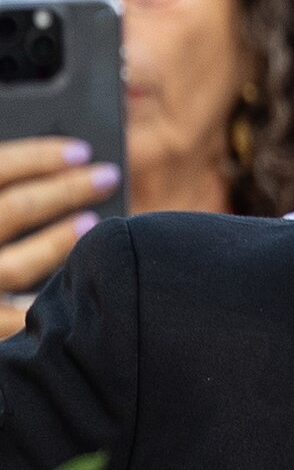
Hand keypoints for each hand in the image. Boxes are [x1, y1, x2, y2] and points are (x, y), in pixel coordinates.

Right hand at [0, 138, 120, 335]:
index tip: (81, 150)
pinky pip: (15, 319)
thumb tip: (44, 164)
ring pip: (18, 265)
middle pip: (15, 210)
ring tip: (90, 222)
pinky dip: (47, 301)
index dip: (38, 156)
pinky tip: (72, 283)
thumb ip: (1, 184)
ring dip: (59, 242)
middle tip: (106, 176)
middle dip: (66, 191)